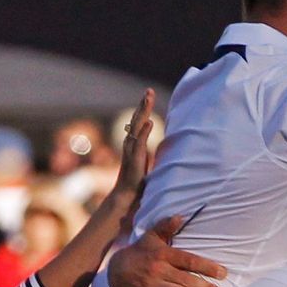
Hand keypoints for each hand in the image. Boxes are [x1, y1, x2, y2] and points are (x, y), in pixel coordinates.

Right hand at [106, 217, 226, 286]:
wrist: (117, 271)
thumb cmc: (140, 252)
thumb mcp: (151, 236)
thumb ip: (166, 226)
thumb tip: (180, 216)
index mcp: (162, 254)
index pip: (189, 261)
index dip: (207, 267)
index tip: (222, 273)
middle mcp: (159, 270)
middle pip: (187, 280)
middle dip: (206, 286)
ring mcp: (154, 286)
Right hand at [109, 90, 156, 212]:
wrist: (128, 195)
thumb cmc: (137, 180)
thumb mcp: (146, 161)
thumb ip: (148, 151)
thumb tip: (159, 146)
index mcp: (134, 143)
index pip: (139, 121)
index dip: (143, 108)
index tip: (149, 95)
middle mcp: (130, 143)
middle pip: (137, 119)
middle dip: (143, 104)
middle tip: (149, 91)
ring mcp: (132, 150)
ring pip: (137, 126)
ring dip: (143, 112)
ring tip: (148, 99)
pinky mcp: (135, 159)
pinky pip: (140, 143)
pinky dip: (144, 132)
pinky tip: (149, 122)